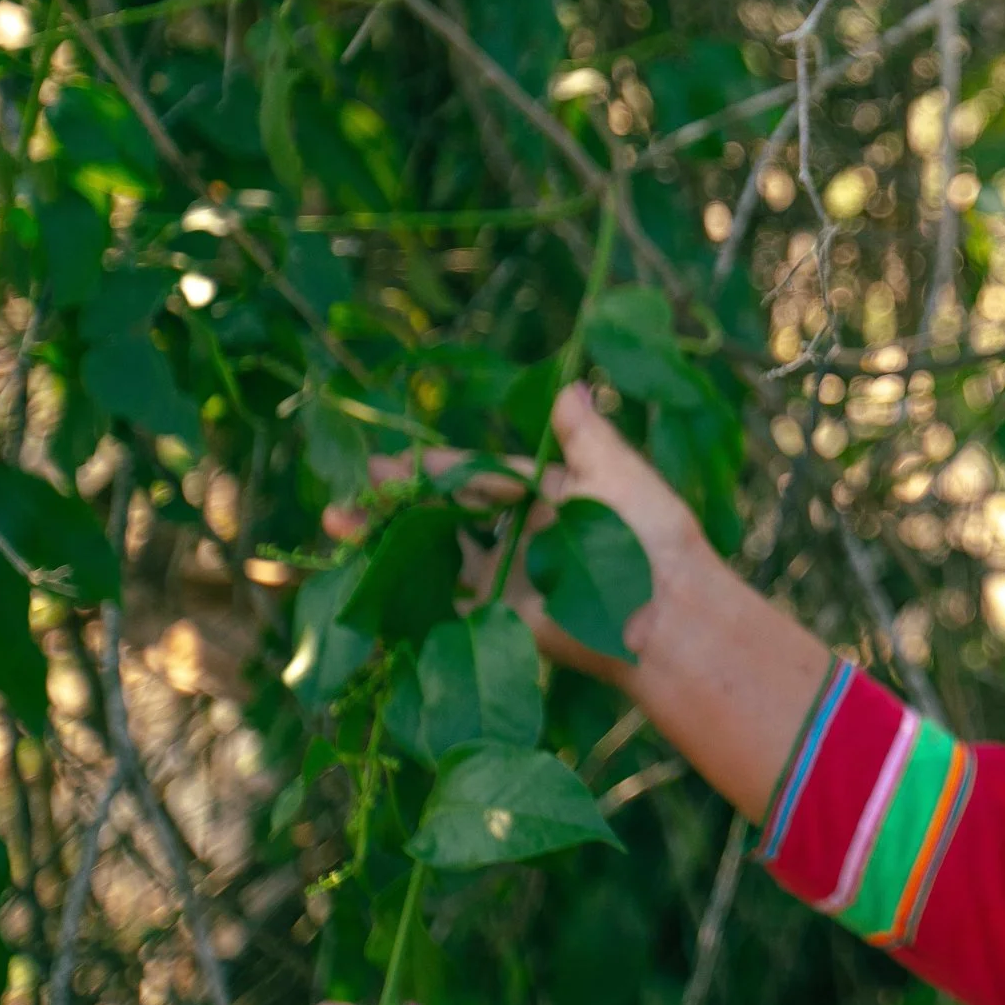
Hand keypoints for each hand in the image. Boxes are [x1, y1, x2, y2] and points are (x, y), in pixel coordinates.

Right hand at [324, 383, 721, 687]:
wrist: (664, 613)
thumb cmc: (649, 533)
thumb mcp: (618, 471)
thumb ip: (584, 433)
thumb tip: (570, 384)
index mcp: (552, 497)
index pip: (483, 477)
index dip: (438, 468)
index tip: (389, 460)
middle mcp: (527, 537)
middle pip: (452, 514)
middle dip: (402, 502)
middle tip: (355, 488)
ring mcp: (511, 579)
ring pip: (441, 555)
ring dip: (393, 541)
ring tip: (340, 523)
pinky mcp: (504, 620)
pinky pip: (448, 604)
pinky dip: (408, 591)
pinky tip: (363, 574)